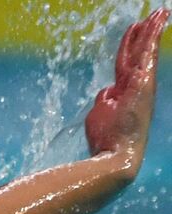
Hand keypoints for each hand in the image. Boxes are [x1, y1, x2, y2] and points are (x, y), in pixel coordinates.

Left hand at [85, 8, 167, 165]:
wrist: (115, 154)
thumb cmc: (107, 138)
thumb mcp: (101, 113)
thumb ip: (105, 99)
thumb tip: (106, 91)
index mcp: (126, 90)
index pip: (127, 62)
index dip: (130, 45)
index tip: (134, 30)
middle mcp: (138, 85)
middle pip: (139, 53)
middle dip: (145, 32)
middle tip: (153, 15)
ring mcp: (142, 84)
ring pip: (144, 50)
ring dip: (150, 30)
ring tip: (157, 13)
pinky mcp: (143, 83)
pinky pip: (146, 54)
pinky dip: (150, 38)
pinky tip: (154, 24)